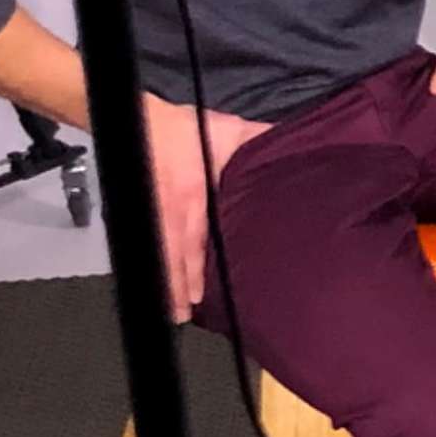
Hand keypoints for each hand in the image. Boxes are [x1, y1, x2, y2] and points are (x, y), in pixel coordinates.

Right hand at [144, 97, 269, 321]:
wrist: (141, 120)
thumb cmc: (188, 129)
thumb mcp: (231, 131)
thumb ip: (260, 141)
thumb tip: (294, 141)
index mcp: (194, 199)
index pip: (195, 243)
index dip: (195, 271)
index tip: (199, 297)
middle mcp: (173, 213)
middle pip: (175, 257)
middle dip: (179, 287)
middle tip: (182, 316)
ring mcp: (154, 214)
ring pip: (160, 254)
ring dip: (164, 282)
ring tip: (170, 312)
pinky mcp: (142, 210)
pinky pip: (147, 243)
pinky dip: (152, 263)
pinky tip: (155, 283)